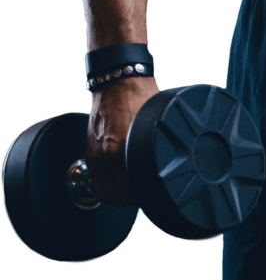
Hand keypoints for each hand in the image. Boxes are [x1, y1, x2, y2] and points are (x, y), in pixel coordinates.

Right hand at [85, 76, 160, 206]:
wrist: (118, 81)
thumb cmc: (139, 97)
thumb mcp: (153, 124)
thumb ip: (152, 148)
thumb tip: (161, 169)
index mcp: (122, 148)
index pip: (130, 192)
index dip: (143, 197)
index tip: (151, 193)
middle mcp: (106, 154)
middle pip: (118, 198)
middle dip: (132, 198)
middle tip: (143, 191)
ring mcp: (96, 154)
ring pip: (106, 194)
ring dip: (118, 195)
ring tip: (131, 187)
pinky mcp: (90, 152)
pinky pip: (96, 182)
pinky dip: (106, 186)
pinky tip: (118, 180)